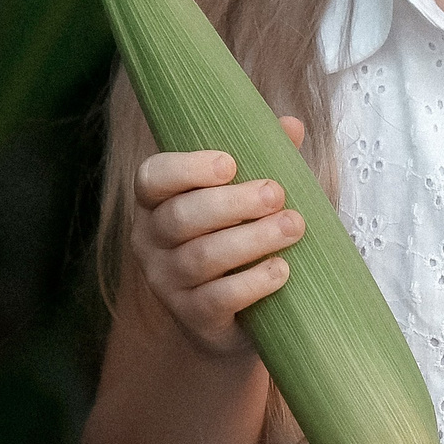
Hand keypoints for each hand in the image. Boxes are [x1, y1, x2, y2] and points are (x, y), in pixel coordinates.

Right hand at [128, 116, 307, 357]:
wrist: (231, 317)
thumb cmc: (236, 240)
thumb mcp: (246, 198)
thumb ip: (263, 158)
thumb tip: (290, 125)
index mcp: (156, 203)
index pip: (152, 178)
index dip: (186, 169)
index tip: (229, 164)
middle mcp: (150, 241)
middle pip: (180, 217)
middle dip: (233, 203)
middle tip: (277, 193)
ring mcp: (167, 283)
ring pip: (201, 258)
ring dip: (251, 240)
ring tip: (293, 227)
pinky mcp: (192, 318)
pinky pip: (216, 299)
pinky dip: (252, 282)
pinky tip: (281, 270)